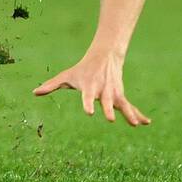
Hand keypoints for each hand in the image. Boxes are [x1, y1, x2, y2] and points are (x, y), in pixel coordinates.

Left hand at [33, 51, 150, 125]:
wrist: (104, 56)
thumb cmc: (82, 70)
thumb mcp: (66, 76)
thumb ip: (51, 85)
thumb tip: (34, 92)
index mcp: (90, 87)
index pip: (88, 97)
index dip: (88, 104)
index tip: (89, 112)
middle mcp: (103, 91)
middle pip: (106, 102)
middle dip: (108, 110)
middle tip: (110, 119)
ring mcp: (114, 93)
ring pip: (123, 104)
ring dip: (129, 114)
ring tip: (136, 124)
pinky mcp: (120, 96)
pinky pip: (130, 107)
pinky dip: (138, 114)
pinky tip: (147, 122)